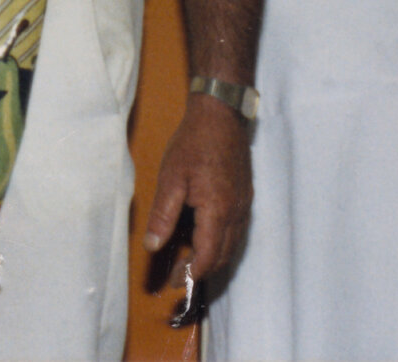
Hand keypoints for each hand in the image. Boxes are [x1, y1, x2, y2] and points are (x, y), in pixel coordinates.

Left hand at [142, 95, 251, 285]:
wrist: (221, 114)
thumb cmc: (194, 142)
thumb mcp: (171, 178)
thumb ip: (163, 215)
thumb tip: (153, 246)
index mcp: (218, 210)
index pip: (208, 256)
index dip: (191, 274)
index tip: (175, 283)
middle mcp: (236, 212)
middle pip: (223, 256)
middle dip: (201, 270)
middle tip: (178, 275)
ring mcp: (243, 204)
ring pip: (232, 245)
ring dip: (212, 257)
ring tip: (188, 259)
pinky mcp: (245, 195)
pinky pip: (236, 230)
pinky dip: (220, 241)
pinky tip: (203, 234)